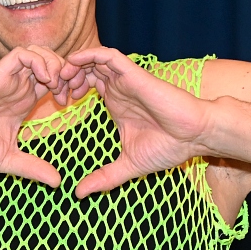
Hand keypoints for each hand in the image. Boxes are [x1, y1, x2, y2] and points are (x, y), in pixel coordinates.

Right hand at [0, 47, 80, 186]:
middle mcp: (18, 87)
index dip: (67, 87)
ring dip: (55, 64)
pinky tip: (44, 79)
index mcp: (23, 102)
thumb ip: (32, 167)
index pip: (54, 82)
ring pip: (40, 53)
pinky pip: (23, 55)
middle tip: (70, 90)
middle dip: (67, 72)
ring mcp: (8, 79)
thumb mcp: (8, 159)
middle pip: (51, 63)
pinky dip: (39, 61)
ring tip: (57, 84)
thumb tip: (58, 182)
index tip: (70, 104)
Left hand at [63, 47, 212, 197]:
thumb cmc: (169, 147)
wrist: (195, 137)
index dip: (68, 89)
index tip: (58, 105)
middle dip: (65, 76)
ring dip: (73, 64)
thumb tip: (79, 194)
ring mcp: (126, 80)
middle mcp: (119, 88)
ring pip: (93, 59)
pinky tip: (74, 63)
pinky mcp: (134, 74)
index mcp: (116, 103)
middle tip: (55, 91)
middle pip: (85, 69)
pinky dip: (89, 55)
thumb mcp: (128, 165)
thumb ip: (104, 177)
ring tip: (61, 78)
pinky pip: (108, 55)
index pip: (86, 84)